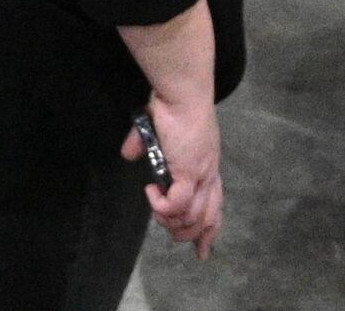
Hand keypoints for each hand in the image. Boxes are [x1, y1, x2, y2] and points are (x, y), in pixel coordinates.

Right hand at [130, 91, 222, 255]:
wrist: (183, 92)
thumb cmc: (172, 104)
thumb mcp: (158, 130)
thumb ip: (143, 144)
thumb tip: (128, 154)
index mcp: (208, 165)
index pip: (216, 205)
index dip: (210, 231)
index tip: (202, 251)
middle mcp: (210, 174)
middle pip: (208, 219)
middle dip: (190, 236)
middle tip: (173, 234)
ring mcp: (201, 174)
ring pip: (191, 218)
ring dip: (169, 220)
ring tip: (157, 207)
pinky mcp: (189, 173)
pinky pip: (177, 205)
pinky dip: (161, 205)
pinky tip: (151, 192)